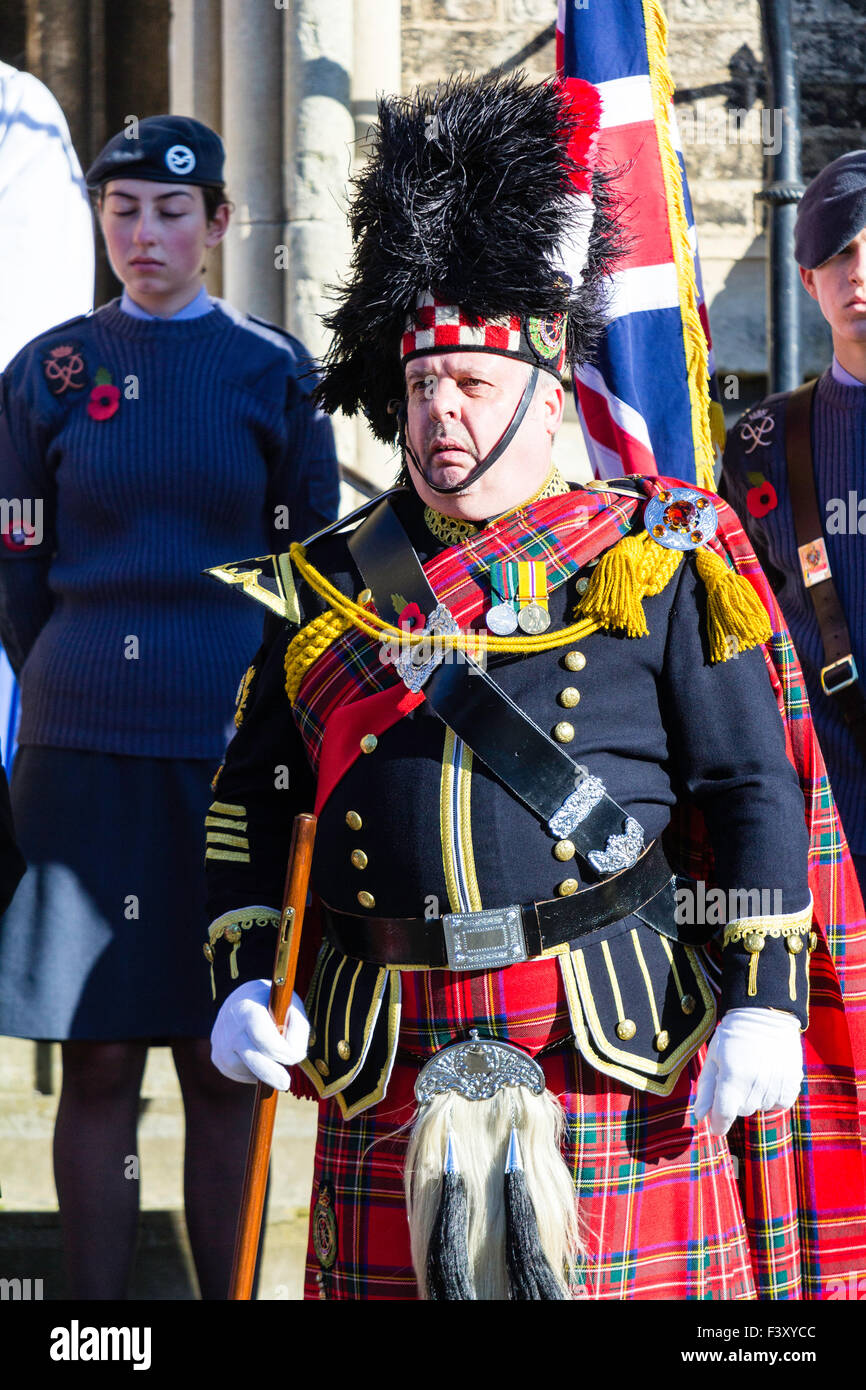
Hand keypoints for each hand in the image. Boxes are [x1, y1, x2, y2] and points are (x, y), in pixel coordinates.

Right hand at [211, 979, 309, 1090]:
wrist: (240, 999)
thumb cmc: (272, 1003)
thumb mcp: (290, 1004)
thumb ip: (298, 1027)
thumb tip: (296, 1056)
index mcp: (248, 1009)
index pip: (263, 1036)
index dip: (281, 1051)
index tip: (297, 1057)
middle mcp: (229, 1028)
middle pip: (251, 1058)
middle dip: (271, 1073)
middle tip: (286, 1084)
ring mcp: (220, 1044)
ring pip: (247, 1069)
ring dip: (265, 1069)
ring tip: (272, 1052)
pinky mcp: (218, 1059)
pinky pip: (240, 1074)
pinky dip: (254, 1071)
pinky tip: (259, 1055)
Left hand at [693, 1007, 802, 1135]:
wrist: (766, 1016)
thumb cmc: (733, 1036)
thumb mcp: (713, 1058)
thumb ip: (706, 1090)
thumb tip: (700, 1117)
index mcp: (731, 1078)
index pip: (723, 1116)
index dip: (718, 1124)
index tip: (716, 1127)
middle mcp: (755, 1085)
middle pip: (741, 1110)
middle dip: (735, 1098)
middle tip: (737, 1073)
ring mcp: (775, 1086)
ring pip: (759, 1107)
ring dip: (754, 1095)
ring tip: (753, 1069)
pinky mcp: (791, 1085)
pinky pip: (778, 1104)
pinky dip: (771, 1095)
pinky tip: (768, 1075)